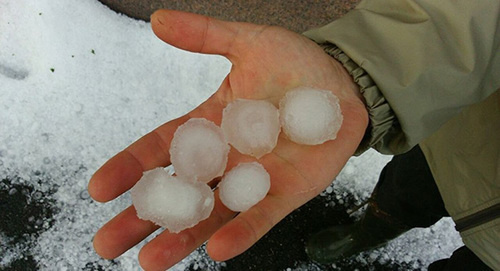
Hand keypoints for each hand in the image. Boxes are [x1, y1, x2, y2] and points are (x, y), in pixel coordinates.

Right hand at [88, 9, 367, 270]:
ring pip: (212, 212)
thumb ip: (204, 35)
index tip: (100, 187)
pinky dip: (242, 231)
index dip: (131, 165)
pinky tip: (217, 249)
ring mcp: (255, 177)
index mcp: (210, 123)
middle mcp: (226, 156)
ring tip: (149, 261)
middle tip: (106, 244)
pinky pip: (261, 215)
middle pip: (177, 190)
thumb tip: (157, 19)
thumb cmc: (297, 64)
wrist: (344, 82)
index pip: (162, 147)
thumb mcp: (248, 42)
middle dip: (142, 216)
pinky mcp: (288, 191)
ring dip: (181, 235)